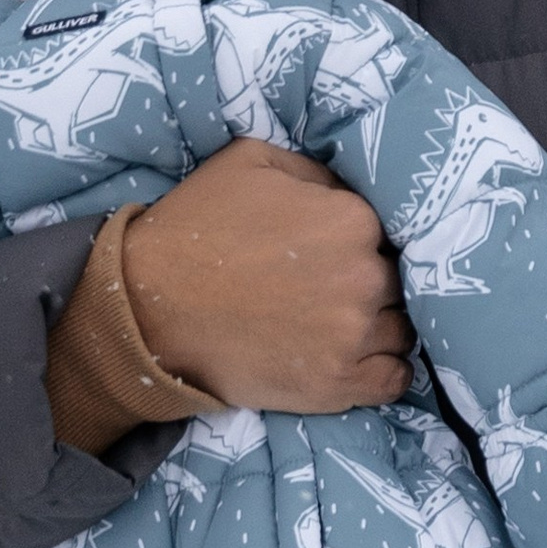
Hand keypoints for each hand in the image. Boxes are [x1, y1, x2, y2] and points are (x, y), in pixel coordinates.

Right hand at [121, 139, 410, 413]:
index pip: (385, 230)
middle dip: (369, 282)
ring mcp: (353, 336)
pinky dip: (385, 371)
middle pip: (395, 280)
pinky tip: (361, 359)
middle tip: (329, 289)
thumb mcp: (251, 162)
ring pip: (401, 329)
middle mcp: (364, 277)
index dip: (361, 240)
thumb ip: (315, 171)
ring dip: (379, 326)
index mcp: (352, 219)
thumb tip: (348, 190)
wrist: (145, 308)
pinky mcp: (337, 385)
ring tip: (341, 324)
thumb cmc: (195, 228)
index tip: (333, 251)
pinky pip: (394, 380)